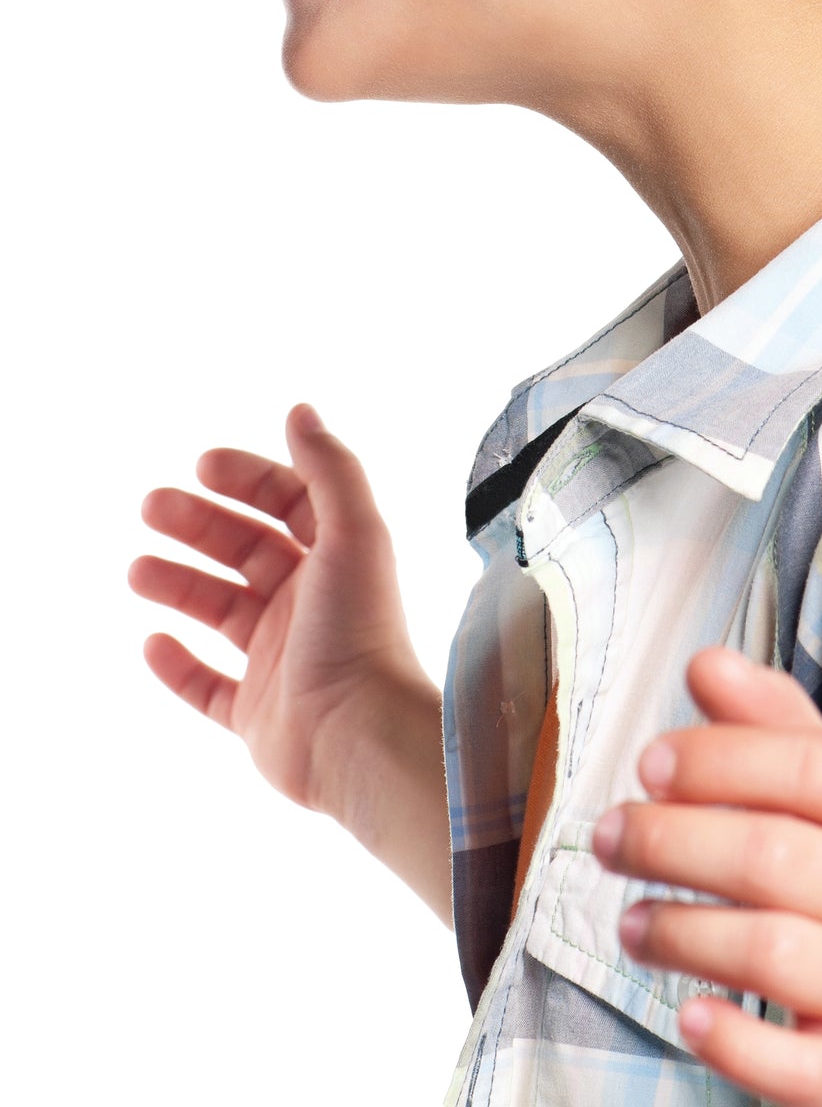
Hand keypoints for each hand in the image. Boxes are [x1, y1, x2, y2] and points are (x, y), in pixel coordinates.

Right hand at [129, 404, 436, 824]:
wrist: (359, 736)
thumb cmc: (360, 630)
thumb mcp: (353, 531)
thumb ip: (330, 468)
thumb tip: (300, 409)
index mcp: (338, 558)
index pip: (289, 504)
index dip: (248, 479)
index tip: (202, 465)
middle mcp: (311, 603)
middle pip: (246, 550)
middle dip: (199, 524)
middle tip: (150, 506)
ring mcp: (282, 660)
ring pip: (221, 611)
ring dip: (179, 585)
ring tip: (137, 569)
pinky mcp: (258, 714)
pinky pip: (209, 687)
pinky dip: (178, 666)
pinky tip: (152, 641)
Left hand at [591, 646, 821, 1106]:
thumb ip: (775, 728)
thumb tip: (706, 664)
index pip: (819, 767)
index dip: (723, 759)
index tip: (649, 762)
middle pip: (779, 857)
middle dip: (673, 841)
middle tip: (612, 837)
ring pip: (773, 954)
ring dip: (680, 932)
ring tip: (631, 921)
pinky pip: (794, 1067)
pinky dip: (730, 1039)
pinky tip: (688, 1013)